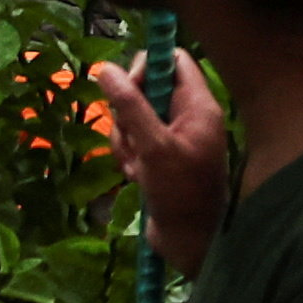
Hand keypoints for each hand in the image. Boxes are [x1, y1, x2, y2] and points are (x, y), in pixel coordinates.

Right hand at [87, 46, 230, 271]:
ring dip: (125, 139)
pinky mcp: (159, 156)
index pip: (173, 60)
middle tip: (131, 137)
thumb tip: (105, 69)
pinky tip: (138, 177)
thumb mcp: (154, 146)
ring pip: (133, 117)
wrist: (190, 242)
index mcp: (198, 106)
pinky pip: (133, 140)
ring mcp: (173, 137)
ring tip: (136, 167)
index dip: (146, 66)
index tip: (126, 87)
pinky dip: (128, 156)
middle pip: (145, 88)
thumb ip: (130, 105)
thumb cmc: (181, 193)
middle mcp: (187, 116)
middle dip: (127, 112)